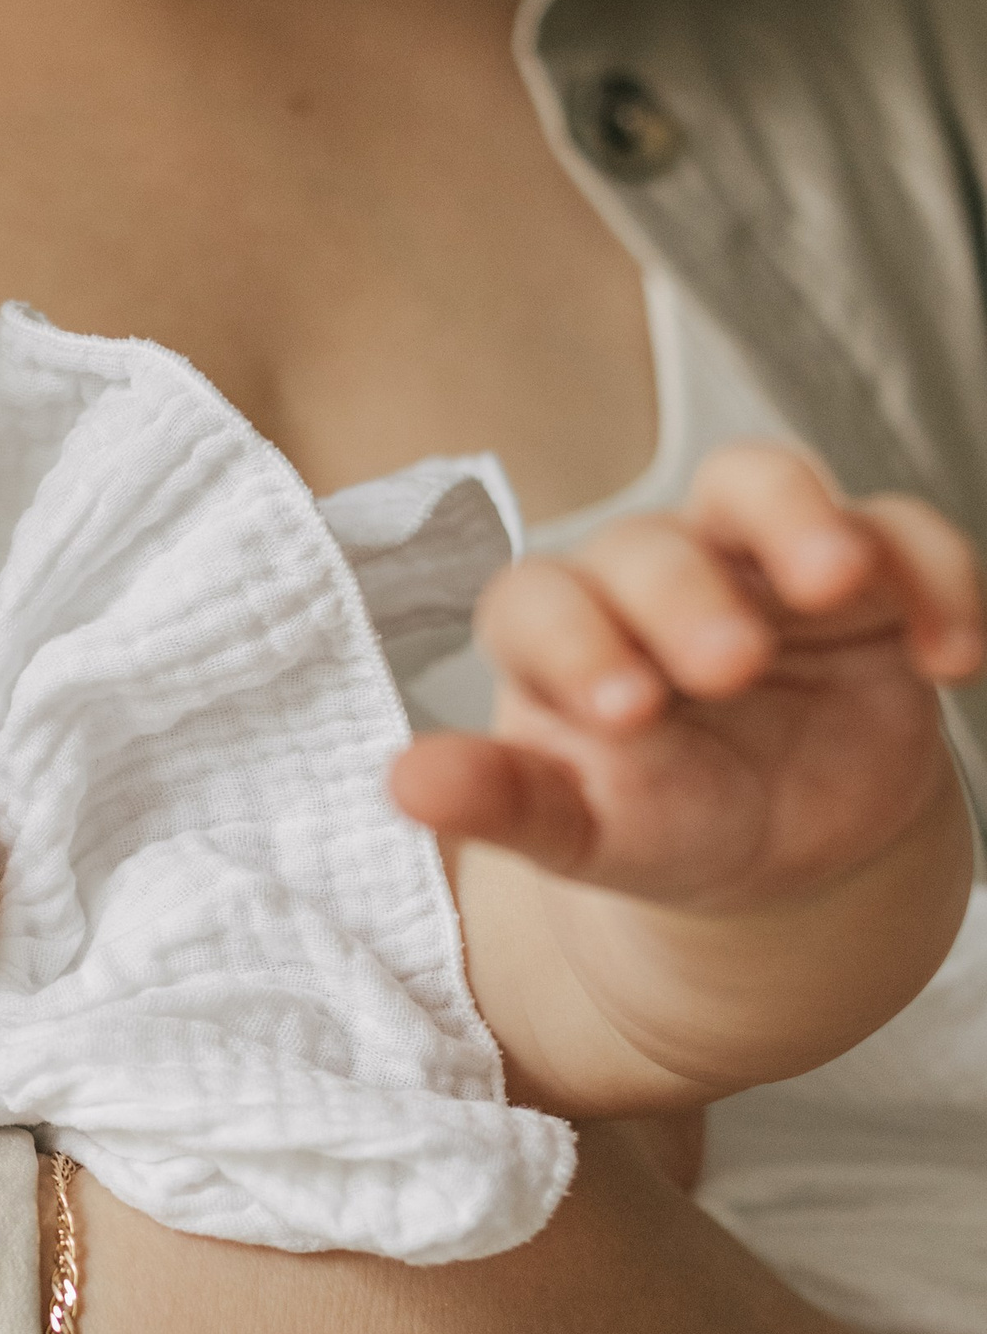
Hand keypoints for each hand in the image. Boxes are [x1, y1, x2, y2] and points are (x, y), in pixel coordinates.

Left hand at [395, 443, 981, 909]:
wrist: (784, 849)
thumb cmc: (662, 824)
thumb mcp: (587, 834)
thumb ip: (505, 804)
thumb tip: (402, 782)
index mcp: (560, 633)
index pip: (537, 600)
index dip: (575, 639)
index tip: (626, 711)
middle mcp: (649, 575)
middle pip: (651, 542)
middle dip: (688, 596)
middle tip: (730, 669)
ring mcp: (757, 560)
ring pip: (763, 484)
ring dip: (802, 521)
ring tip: (839, 583)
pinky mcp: (867, 572)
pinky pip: (902, 535)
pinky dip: (934, 580)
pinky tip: (950, 658)